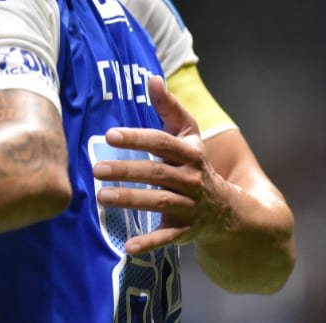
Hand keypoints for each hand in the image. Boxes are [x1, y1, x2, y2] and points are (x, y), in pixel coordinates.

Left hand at [92, 76, 232, 253]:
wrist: (229, 209)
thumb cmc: (197, 164)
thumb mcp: (189, 136)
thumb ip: (169, 108)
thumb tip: (151, 79)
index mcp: (192, 154)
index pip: (162, 143)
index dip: (137, 138)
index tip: (110, 135)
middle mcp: (193, 180)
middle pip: (157, 173)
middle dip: (127, 171)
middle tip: (96, 168)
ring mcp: (190, 207)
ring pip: (160, 203)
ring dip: (131, 201)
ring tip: (101, 197)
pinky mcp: (185, 230)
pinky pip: (167, 237)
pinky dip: (149, 242)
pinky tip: (127, 246)